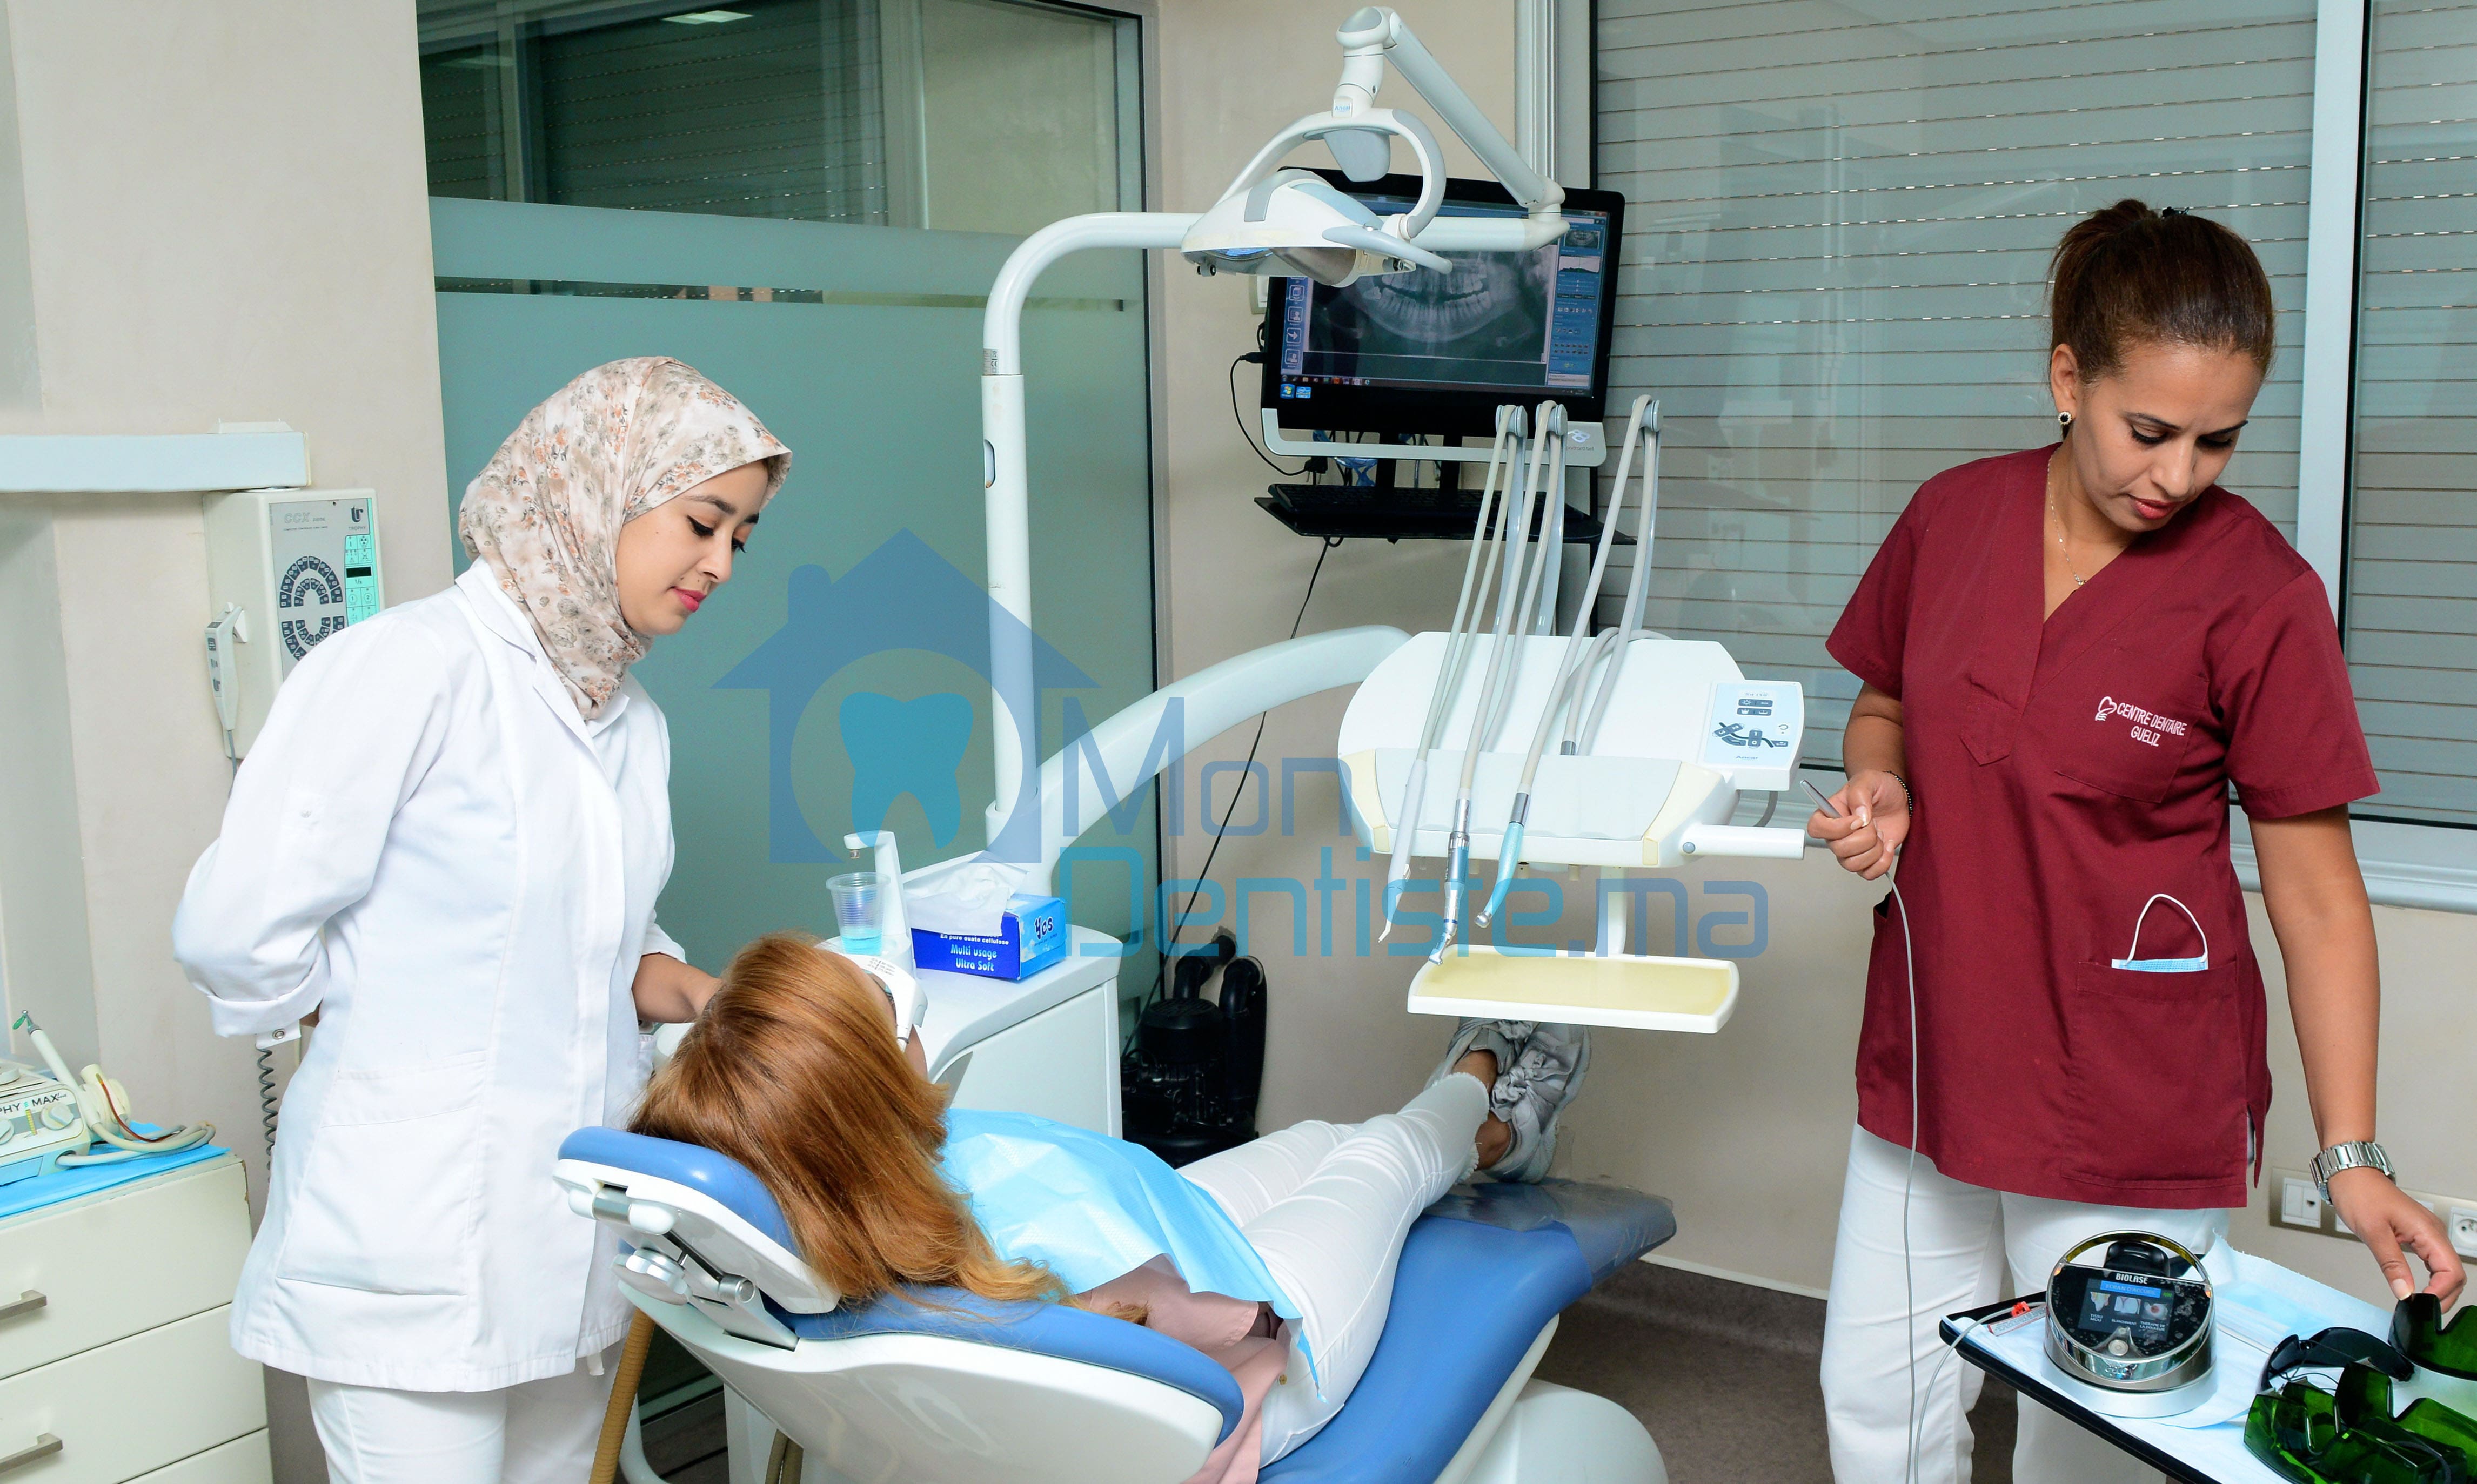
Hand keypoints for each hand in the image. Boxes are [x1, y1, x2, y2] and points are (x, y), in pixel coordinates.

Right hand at [1806, 771, 1910, 880]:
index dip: (1837, 829)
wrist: (1897, 798)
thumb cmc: (1879, 788)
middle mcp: (1837, 835)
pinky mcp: (1867, 860)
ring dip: (1874, 850)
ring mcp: (1852, 850)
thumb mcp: (1868, 781)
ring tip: (1880, 834)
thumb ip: (1859, 794)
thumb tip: (1859, 815)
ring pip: (1853, 865)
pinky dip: (1883, 862)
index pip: (1816, 829)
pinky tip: (1888, 845)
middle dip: (1865, 838)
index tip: (1857, 820)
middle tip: (1873, 823)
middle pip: (1839, 850)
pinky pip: (1869, 873)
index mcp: (1830, 815)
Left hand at [2328, 1166, 2466, 1303]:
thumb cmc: (2360, 1194)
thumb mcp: (2373, 1231)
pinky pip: (2434, 1262)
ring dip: (2439, 1289)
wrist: (2351, 1175)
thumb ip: (2391, 1264)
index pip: (2452, 1271)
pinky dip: (2431, 1279)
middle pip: (2455, 1274)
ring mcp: (2427, 1233)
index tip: (2421, 1304)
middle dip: (2443, 1295)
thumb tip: (2405, 1292)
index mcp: (2428, 1230)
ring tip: (2421, 1304)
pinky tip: (2419, 1288)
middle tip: (2422, 1310)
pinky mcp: (2418, 1235)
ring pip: (2446, 1269)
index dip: (2441, 1292)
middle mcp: (2433, 1232)